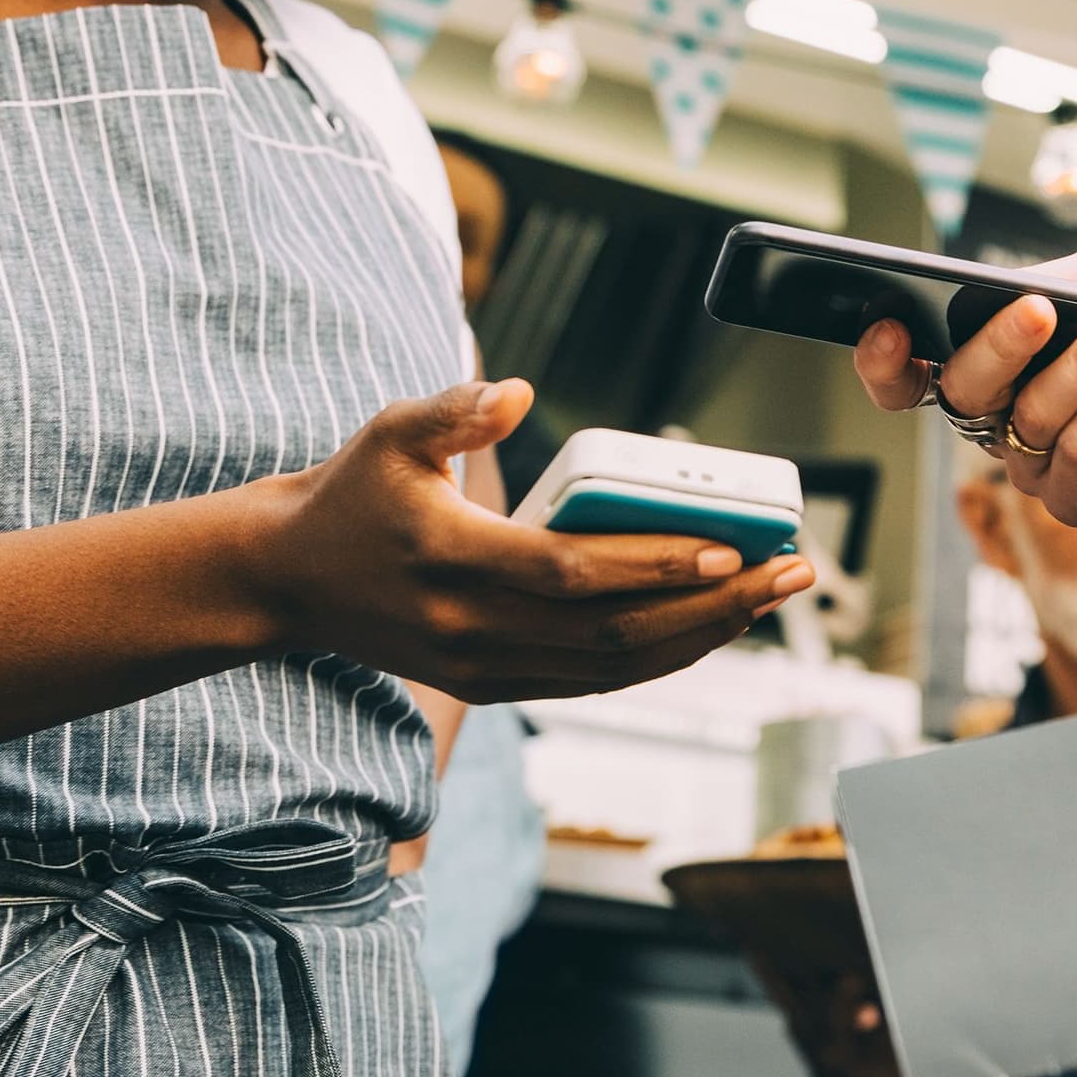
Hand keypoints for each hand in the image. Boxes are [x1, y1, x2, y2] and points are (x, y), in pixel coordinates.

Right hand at [250, 381, 813, 702]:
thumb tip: (520, 392)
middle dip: (713, 605)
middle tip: (790, 571)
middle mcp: (472, 631)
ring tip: (770, 598)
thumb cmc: (350, 494)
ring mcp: (483, 668)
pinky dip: (658, 660)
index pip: (572, 573)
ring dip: (701, 636)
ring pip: (612, 669)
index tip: (730, 546)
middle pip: (613, 633)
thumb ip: (454, 408)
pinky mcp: (491, 685)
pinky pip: (591, 681)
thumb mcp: (389, 431)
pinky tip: (711, 627)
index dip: (654, 564)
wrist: (286, 583)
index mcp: (453, 561)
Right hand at [854, 247, 1076, 546]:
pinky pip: (1074, 456)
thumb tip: (997, 291)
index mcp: (1003, 362)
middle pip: (961, 392)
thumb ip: (1052, 279)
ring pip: (1025, 419)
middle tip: (1043, 312)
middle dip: (997, 347)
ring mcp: (1044, 463)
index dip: (884, 360)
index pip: (915, 372)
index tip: (886, 325)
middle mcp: (1010, 415)